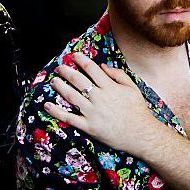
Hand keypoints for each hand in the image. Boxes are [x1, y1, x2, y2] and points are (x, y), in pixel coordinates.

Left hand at [44, 52, 159, 155]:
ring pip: (71, 96)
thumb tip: (102, 66)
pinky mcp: (89, 127)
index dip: (81, 60)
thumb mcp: (132, 88)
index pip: (91, 69)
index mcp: (110, 87)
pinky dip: (57, 111)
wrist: (141, 134)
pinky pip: (69, 118)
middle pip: (78, 80)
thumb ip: (118, 74)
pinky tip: (47, 106)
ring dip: (60, 87)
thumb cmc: (137, 111)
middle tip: (59, 68)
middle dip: (66, 72)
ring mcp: (93, 113)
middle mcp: (99, 98)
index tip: (74, 56)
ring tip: (53, 81)